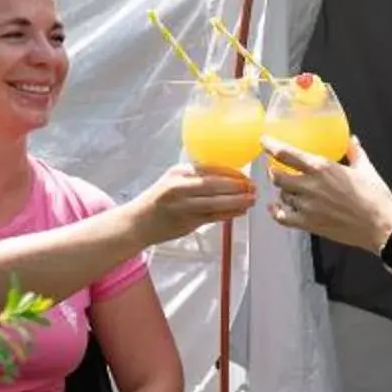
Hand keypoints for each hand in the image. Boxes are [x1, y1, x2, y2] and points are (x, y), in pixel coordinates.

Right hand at [128, 163, 256, 246]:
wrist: (138, 222)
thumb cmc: (160, 200)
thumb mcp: (173, 180)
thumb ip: (195, 178)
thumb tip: (227, 175)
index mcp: (178, 173)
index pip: (210, 169)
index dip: (231, 173)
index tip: (246, 176)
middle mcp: (179, 188)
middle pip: (215, 185)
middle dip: (238, 187)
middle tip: (253, 188)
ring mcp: (182, 206)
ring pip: (216, 203)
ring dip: (237, 202)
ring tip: (251, 201)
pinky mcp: (186, 222)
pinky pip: (212, 217)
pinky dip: (228, 214)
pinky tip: (240, 212)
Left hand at [263, 137, 391, 252]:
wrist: (381, 226)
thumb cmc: (376, 198)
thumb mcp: (366, 169)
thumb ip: (354, 152)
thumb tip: (351, 140)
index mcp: (322, 167)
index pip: (285, 153)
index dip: (270, 146)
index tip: (264, 142)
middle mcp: (310, 185)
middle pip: (277, 176)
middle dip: (274, 172)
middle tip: (277, 170)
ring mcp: (308, 206)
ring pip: (281, 195)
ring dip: (283, 192)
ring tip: (288, 191)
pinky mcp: (309, 224)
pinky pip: (282, 217)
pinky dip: (276, 212)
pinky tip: (276, 208)